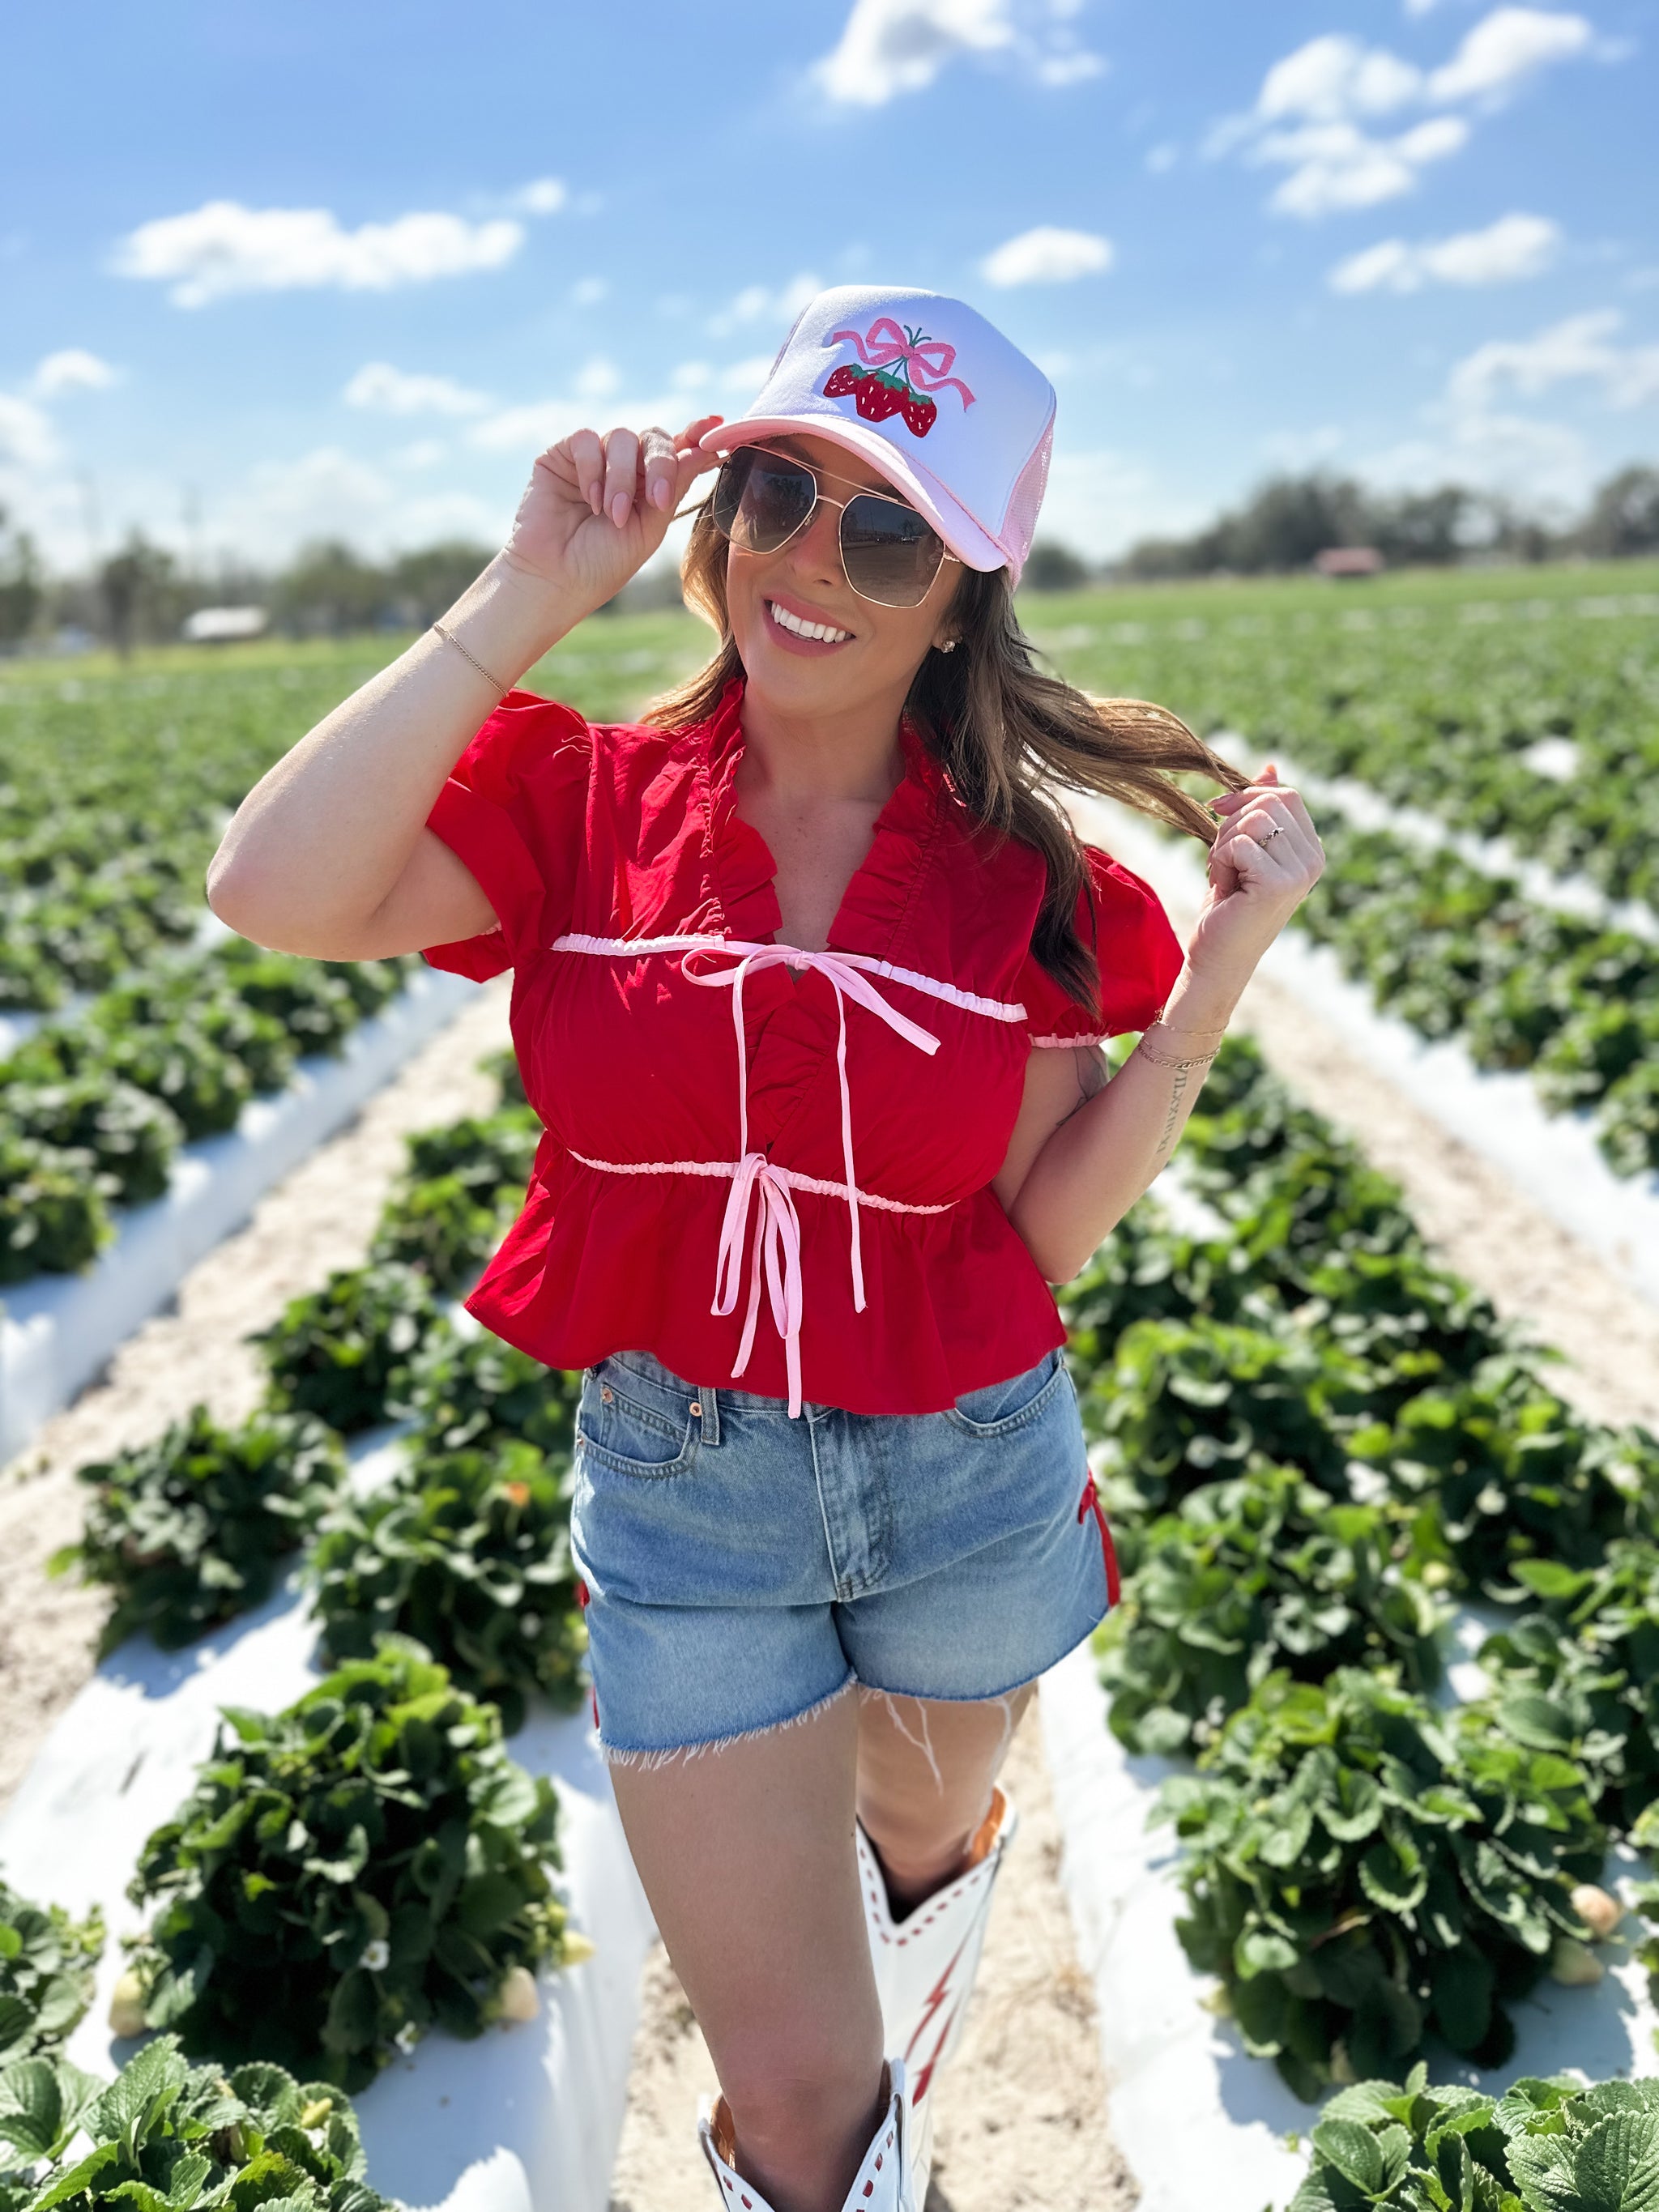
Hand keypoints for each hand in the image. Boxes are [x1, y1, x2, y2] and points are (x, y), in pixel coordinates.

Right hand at [500, 414, 725, 616]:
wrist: (555, 581)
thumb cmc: (602, 565)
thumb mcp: (649, 528)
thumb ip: (673, 487)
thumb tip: (703, 449)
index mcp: (650, 487)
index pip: (677, 452)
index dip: (697, 436)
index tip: (716, 425)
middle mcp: (624, 469)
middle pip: (654, 438)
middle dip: (660, 465)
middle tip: (657, 500)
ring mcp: (594, 460)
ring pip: (622, 437)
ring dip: (622, 478)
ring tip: (612, 515)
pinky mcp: (562, 456)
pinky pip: (587, 439)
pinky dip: (593, 469)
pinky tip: (590, 501)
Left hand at [1186, 764, 1324, 990]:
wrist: (1217, 958)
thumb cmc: (1227, 906)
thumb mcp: (1242, 850)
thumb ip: (1259, 811)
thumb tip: (1270, 767)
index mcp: (1310, 849)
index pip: (1285, 795)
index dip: (1246, 796)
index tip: (1219, 813)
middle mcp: (1313, 859)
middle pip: (1269, 801)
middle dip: (1231, 822)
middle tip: (1222, 859)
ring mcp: (1300, 873)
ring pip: (1253, 819)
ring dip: (1223, 845)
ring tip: (1224, 876)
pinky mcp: (1279, 884)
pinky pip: (1240, 843)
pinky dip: (1219, 862)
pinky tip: (1224, 889)